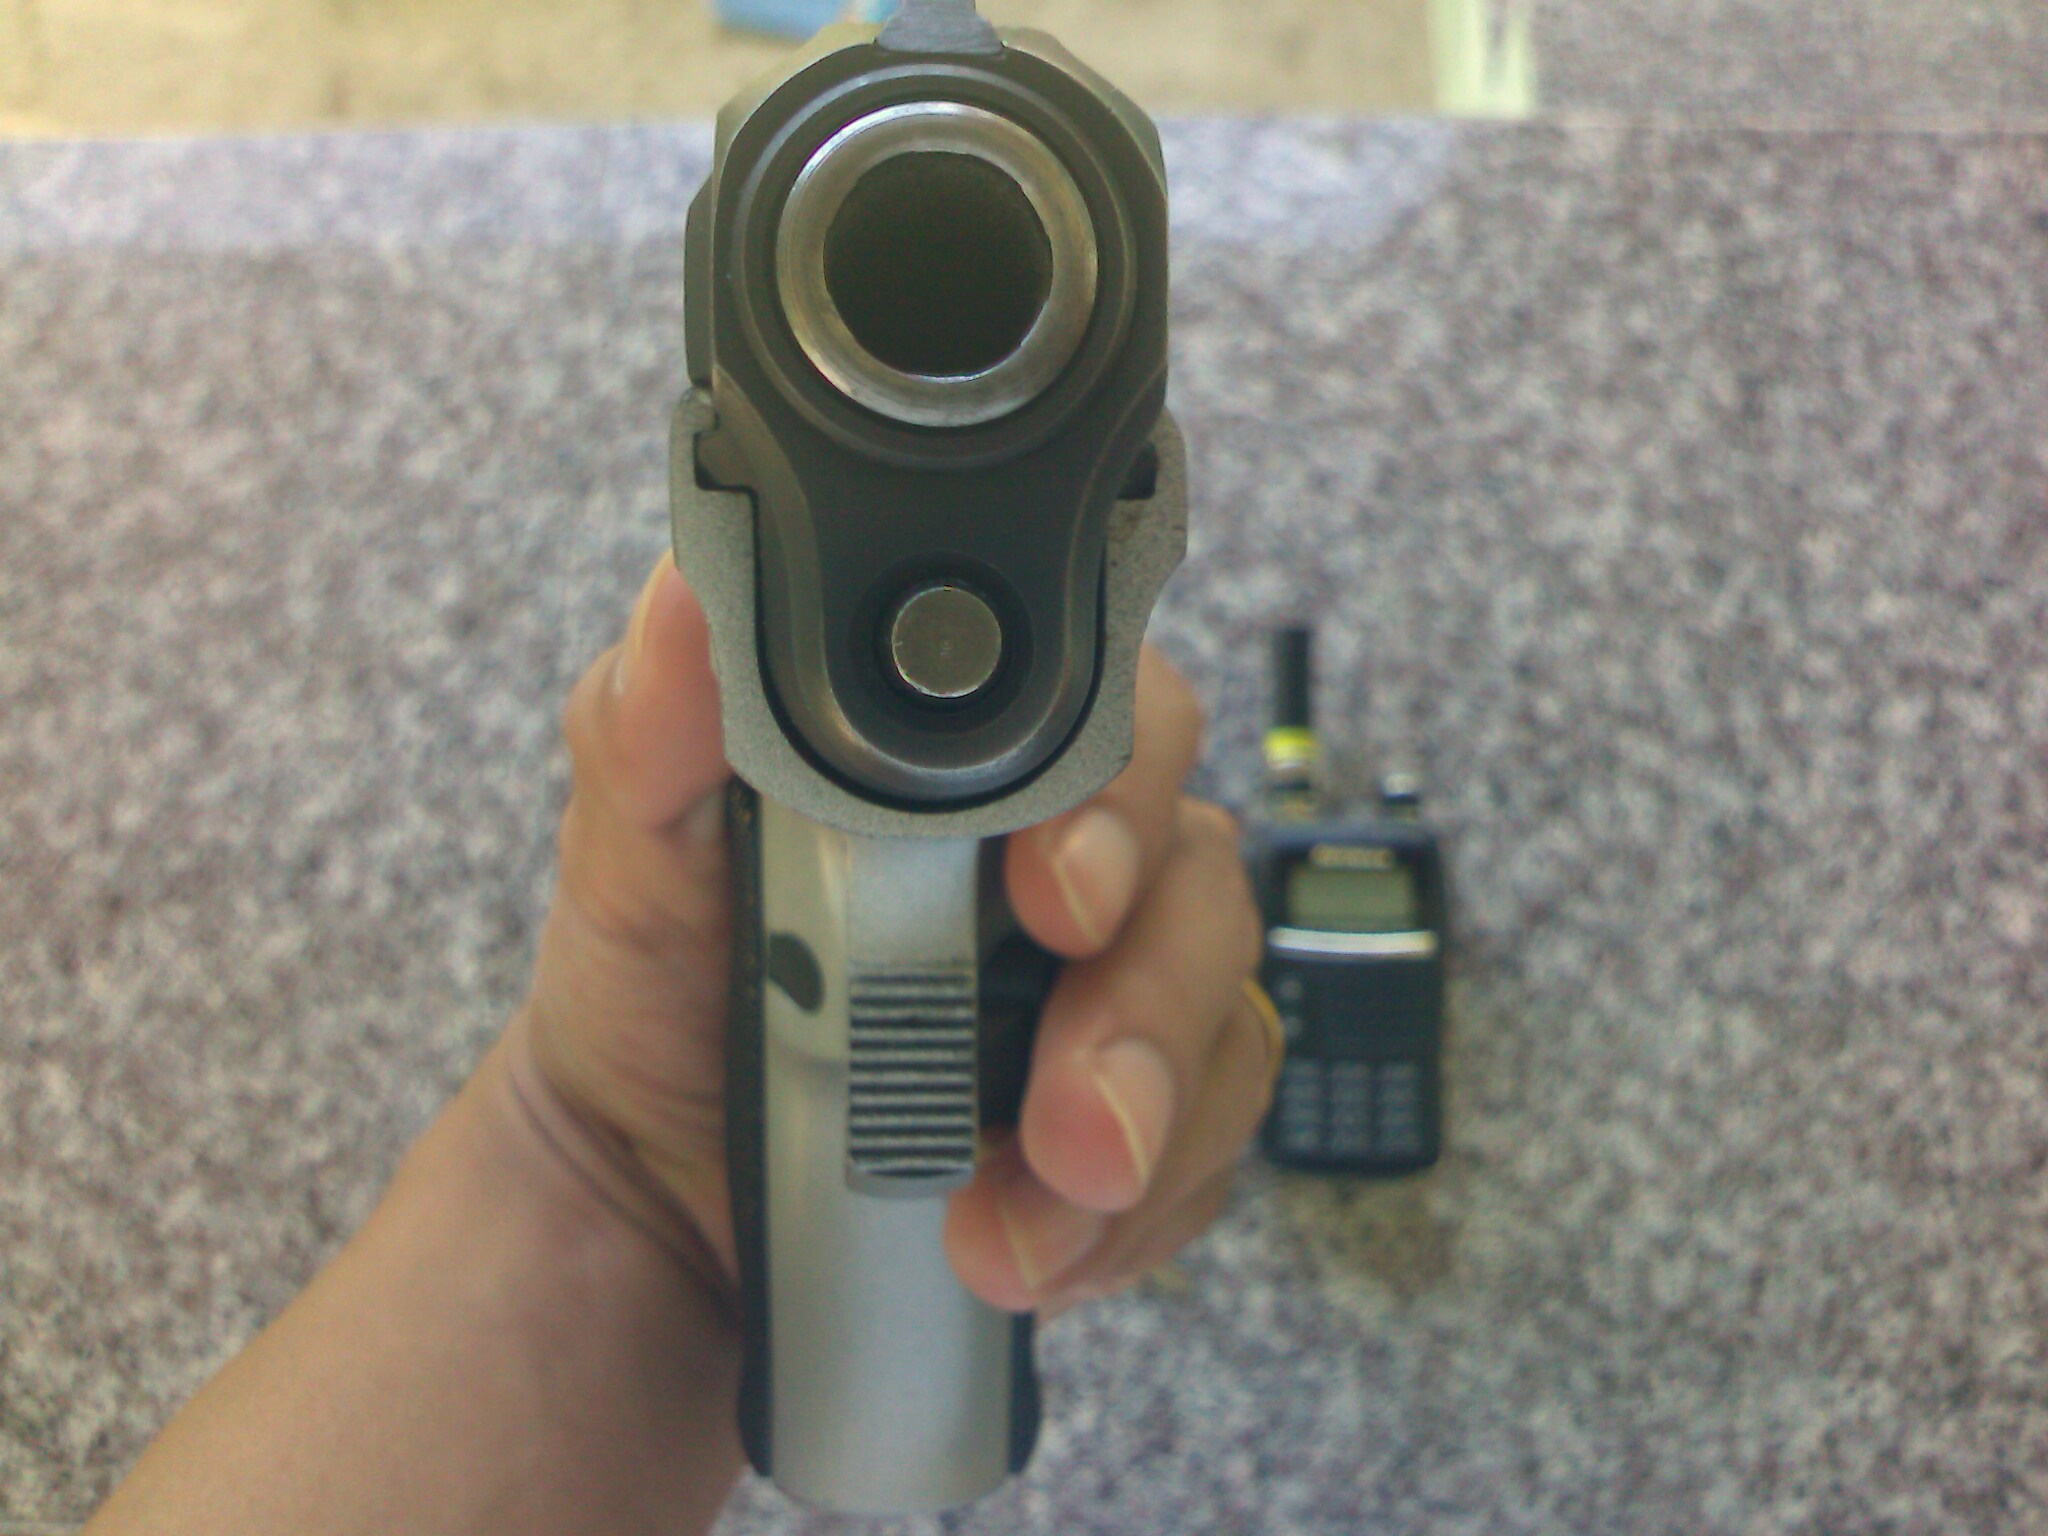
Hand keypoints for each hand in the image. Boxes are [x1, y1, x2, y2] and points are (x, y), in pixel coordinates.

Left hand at [513, 554, 1275, 1313]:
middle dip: (1144, 1001)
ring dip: (1141, 1132)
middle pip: (1197, 871)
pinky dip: (1131, 1215)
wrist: (661, 1184)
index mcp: (976, 761)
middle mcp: (1072, 848)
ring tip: (1010, 1231)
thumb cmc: (659, 982)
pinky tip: (1027, 1248)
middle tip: (1071, 1112)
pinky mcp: (1143, 1104)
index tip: (1052, 893)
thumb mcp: (631, 850)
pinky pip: (1209, 1148)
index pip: (1113, 717)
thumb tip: (690, 596)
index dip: (1113, 794)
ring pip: (1223, 1018)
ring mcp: (1119, 980)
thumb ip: (654, 723)